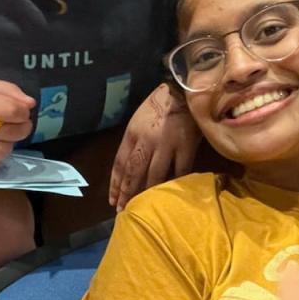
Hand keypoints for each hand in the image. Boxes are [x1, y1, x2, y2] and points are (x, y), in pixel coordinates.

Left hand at [109, 83, 199, 209]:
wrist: (184, 89)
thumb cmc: (161, 103)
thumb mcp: (139, 119)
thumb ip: (135, 140)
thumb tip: (131, 165)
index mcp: (133, 133)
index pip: (120, 163)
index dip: (116, 184)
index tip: (112, 199)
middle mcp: (146, 141)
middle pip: (134, 173)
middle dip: (127, 193)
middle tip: (123, 210)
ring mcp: (166, 145)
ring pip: (154, 176)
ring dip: (146, 194)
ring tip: (142, 207)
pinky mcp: (185, 147)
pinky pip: (179, 172)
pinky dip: (173, 184)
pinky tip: (168, 196)